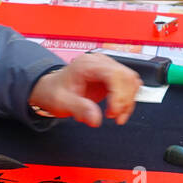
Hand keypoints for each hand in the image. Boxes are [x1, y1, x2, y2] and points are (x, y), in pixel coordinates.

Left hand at [28, 53, 142, 126]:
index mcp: (87, 64)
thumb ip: (79, 109)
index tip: (113, 112)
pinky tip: (118, 110)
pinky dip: (128, 99)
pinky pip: (129, 85)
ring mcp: (107, 67)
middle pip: (126, 76)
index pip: (114, 74)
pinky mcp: (112, 76)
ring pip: (131, 81)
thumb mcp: (62, 102)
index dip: (119, 94)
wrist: (52, 88)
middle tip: (114, 116)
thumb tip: (96, 119)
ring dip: (128, 101)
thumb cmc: (55, 91)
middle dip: (124, 100)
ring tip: (116, 115)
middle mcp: (100, 62)